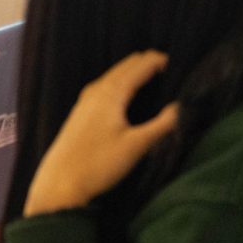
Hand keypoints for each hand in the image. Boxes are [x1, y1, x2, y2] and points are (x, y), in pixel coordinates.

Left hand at [24, 51, 178, 216]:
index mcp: (111, 93)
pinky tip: (124, 94)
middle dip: (146, 62)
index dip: (159, 61)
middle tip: (169, 66)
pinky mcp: (80, 112)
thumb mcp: (137, 146)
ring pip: (113, 76)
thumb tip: (183, 106)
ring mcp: (85, 101)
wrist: (60, 181)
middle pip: (125, 66)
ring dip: (132, 72)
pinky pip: (104, 86)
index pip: (139, 66)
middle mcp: (96, 91)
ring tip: (151, 75)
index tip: (178, 62)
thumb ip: (162, 125)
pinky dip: (120, 82)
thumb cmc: (99, 163)